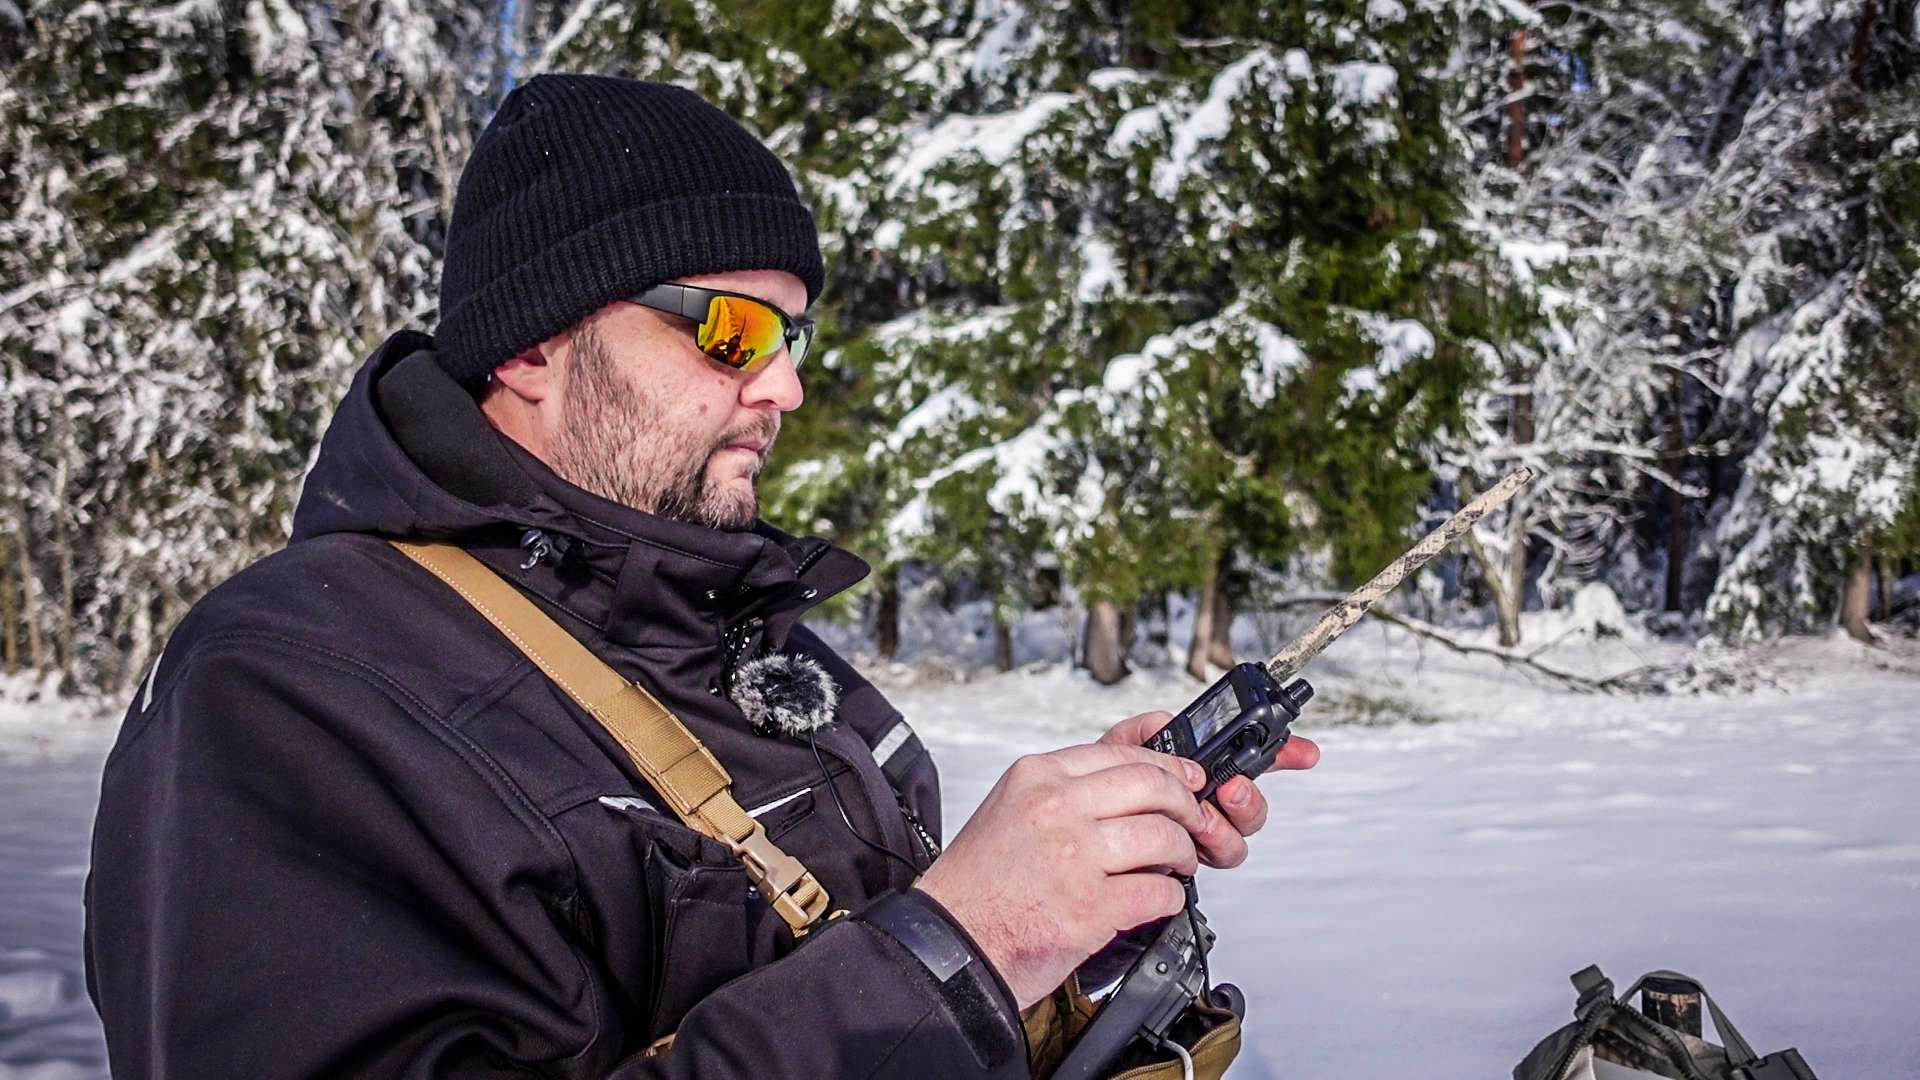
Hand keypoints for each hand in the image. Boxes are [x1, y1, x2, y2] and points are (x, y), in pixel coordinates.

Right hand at [914, 738, 1211, 1008]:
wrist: (948, 942)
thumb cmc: (976, 886)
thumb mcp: (1010, 809)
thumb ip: (1064, 789)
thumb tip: (1127, 779)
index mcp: (1036, 777)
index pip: (1122, 753)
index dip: (1167, 766)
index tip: (1186, 777)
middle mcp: (1056, 808)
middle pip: (1153, 786)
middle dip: (1186, 805)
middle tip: (1194, 820)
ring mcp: (1074, 856)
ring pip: (1163, 837)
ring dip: (1183, 853)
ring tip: (1178, 865)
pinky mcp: (1090, 907)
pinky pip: (1158, 892)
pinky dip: (1171, 898)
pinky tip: (1161, 899)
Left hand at [1096, 711, 1319, 868]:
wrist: (1076, 833)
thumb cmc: (1097, 794)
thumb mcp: (1115, 752)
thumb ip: (1143, 731)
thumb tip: (1168, 723)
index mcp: (1197, 772)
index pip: (1250, 761)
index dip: (1284, 755)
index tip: (1305, 752)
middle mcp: (1205, 806)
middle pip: (1252, 808)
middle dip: (1249, 800)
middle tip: (1230, 790)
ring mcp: (1197, 837)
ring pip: (1236, 840)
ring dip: (1225, 828)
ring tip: (1202, 819)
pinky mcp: (1184, 865)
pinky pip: (1209, 862)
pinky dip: (1202, 851)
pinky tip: (1184, 841)